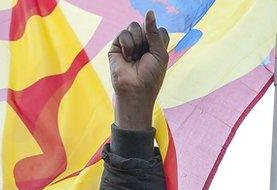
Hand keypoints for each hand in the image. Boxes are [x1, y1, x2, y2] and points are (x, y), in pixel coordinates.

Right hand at [108, 10, 169, 129]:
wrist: (135, 91)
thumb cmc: (150, 77)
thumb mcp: (159, 53)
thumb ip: (154, 32)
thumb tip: (149, 12)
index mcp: (155, 45)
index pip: (159, 29)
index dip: (158, 37)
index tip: (156, 52)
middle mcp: (142, 43)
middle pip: (146, 26)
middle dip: (147, 40)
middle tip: (144, 56)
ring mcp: (129, 44)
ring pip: (134, 26)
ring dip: (137, 42)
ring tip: (135, 57)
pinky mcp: (116, 47)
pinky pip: (123, 34)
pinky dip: (127, 45)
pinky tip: (127, 58)